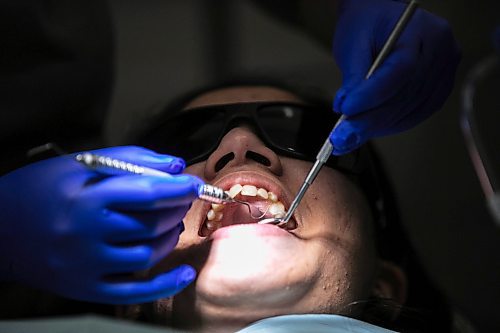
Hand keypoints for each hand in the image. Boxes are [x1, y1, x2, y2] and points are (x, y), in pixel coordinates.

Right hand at [0, 146, 201, 303]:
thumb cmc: (39, 190)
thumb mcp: (78, 164)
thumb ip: (130, 160)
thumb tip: (175, 166)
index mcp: (86, 198)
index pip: (148, 193)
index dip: (179, 188)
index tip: (195, 184)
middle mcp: (87, 233)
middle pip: (152, 223)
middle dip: (176, 208)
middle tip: (180, 198)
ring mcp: (87, 265)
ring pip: (148, 253)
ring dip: (169, 236)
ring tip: (170, 222)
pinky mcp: (86, 287)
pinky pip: (134, 292)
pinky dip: (164, 284)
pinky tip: (183, 274)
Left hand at [331, 0, 459, 154]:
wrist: (380, 18)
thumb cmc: (367, 23)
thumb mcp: (353, 43)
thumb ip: (353, 77)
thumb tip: (346, 109)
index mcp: (422, 31)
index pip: (400, 70)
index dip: (372, 95)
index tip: (346, 110)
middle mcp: (441, 52)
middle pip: (404, 95)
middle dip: (369, 119)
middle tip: (341, 136)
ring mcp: (443, 72)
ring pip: (409, 110)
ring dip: (377, 127)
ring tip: (349, 136)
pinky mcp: (437, 90)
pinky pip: (415, 114)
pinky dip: (390, 125)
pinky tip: (369, 130)